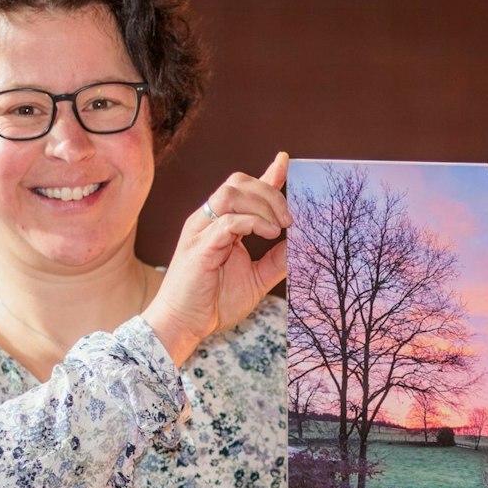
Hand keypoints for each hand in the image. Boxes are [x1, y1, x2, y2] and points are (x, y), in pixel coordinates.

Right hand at [142, 152, 291, 365]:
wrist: (184, 325)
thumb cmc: (213, 303)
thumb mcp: (257, 279)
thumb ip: (277, 260)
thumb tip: (303, 245)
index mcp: (221, 225)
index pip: (244, 189)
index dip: (267, 173)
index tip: (285, 161)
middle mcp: (208, 221)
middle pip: (238, 182)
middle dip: (269, 192)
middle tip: (290, 219)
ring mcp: (201, 231)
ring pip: (230, 193)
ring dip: (262, 206)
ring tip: (278, 229)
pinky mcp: (199, 247)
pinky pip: (227, 221)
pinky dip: (252, 222)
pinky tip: (268, 235)